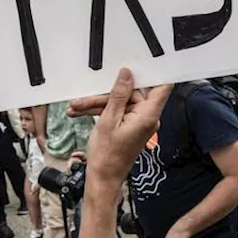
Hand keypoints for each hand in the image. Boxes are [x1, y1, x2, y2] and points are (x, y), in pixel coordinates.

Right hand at [71, 69, 171, 184]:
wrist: (102, 179)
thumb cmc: (106, 155)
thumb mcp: (108, 120)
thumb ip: (118, 95)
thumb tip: (127, 73)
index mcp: (148, 115)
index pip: (162, 87)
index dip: (155, 72)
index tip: (146, 59)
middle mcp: (148, 117)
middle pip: (130, 94)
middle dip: (105, 95)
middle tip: (82, 100)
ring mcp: (139, 121)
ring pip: (120, 103)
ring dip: (97, 105)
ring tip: (75, 108)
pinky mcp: (131, 125)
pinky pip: (118, 111)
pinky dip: (101, 112)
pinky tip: (80, 113)